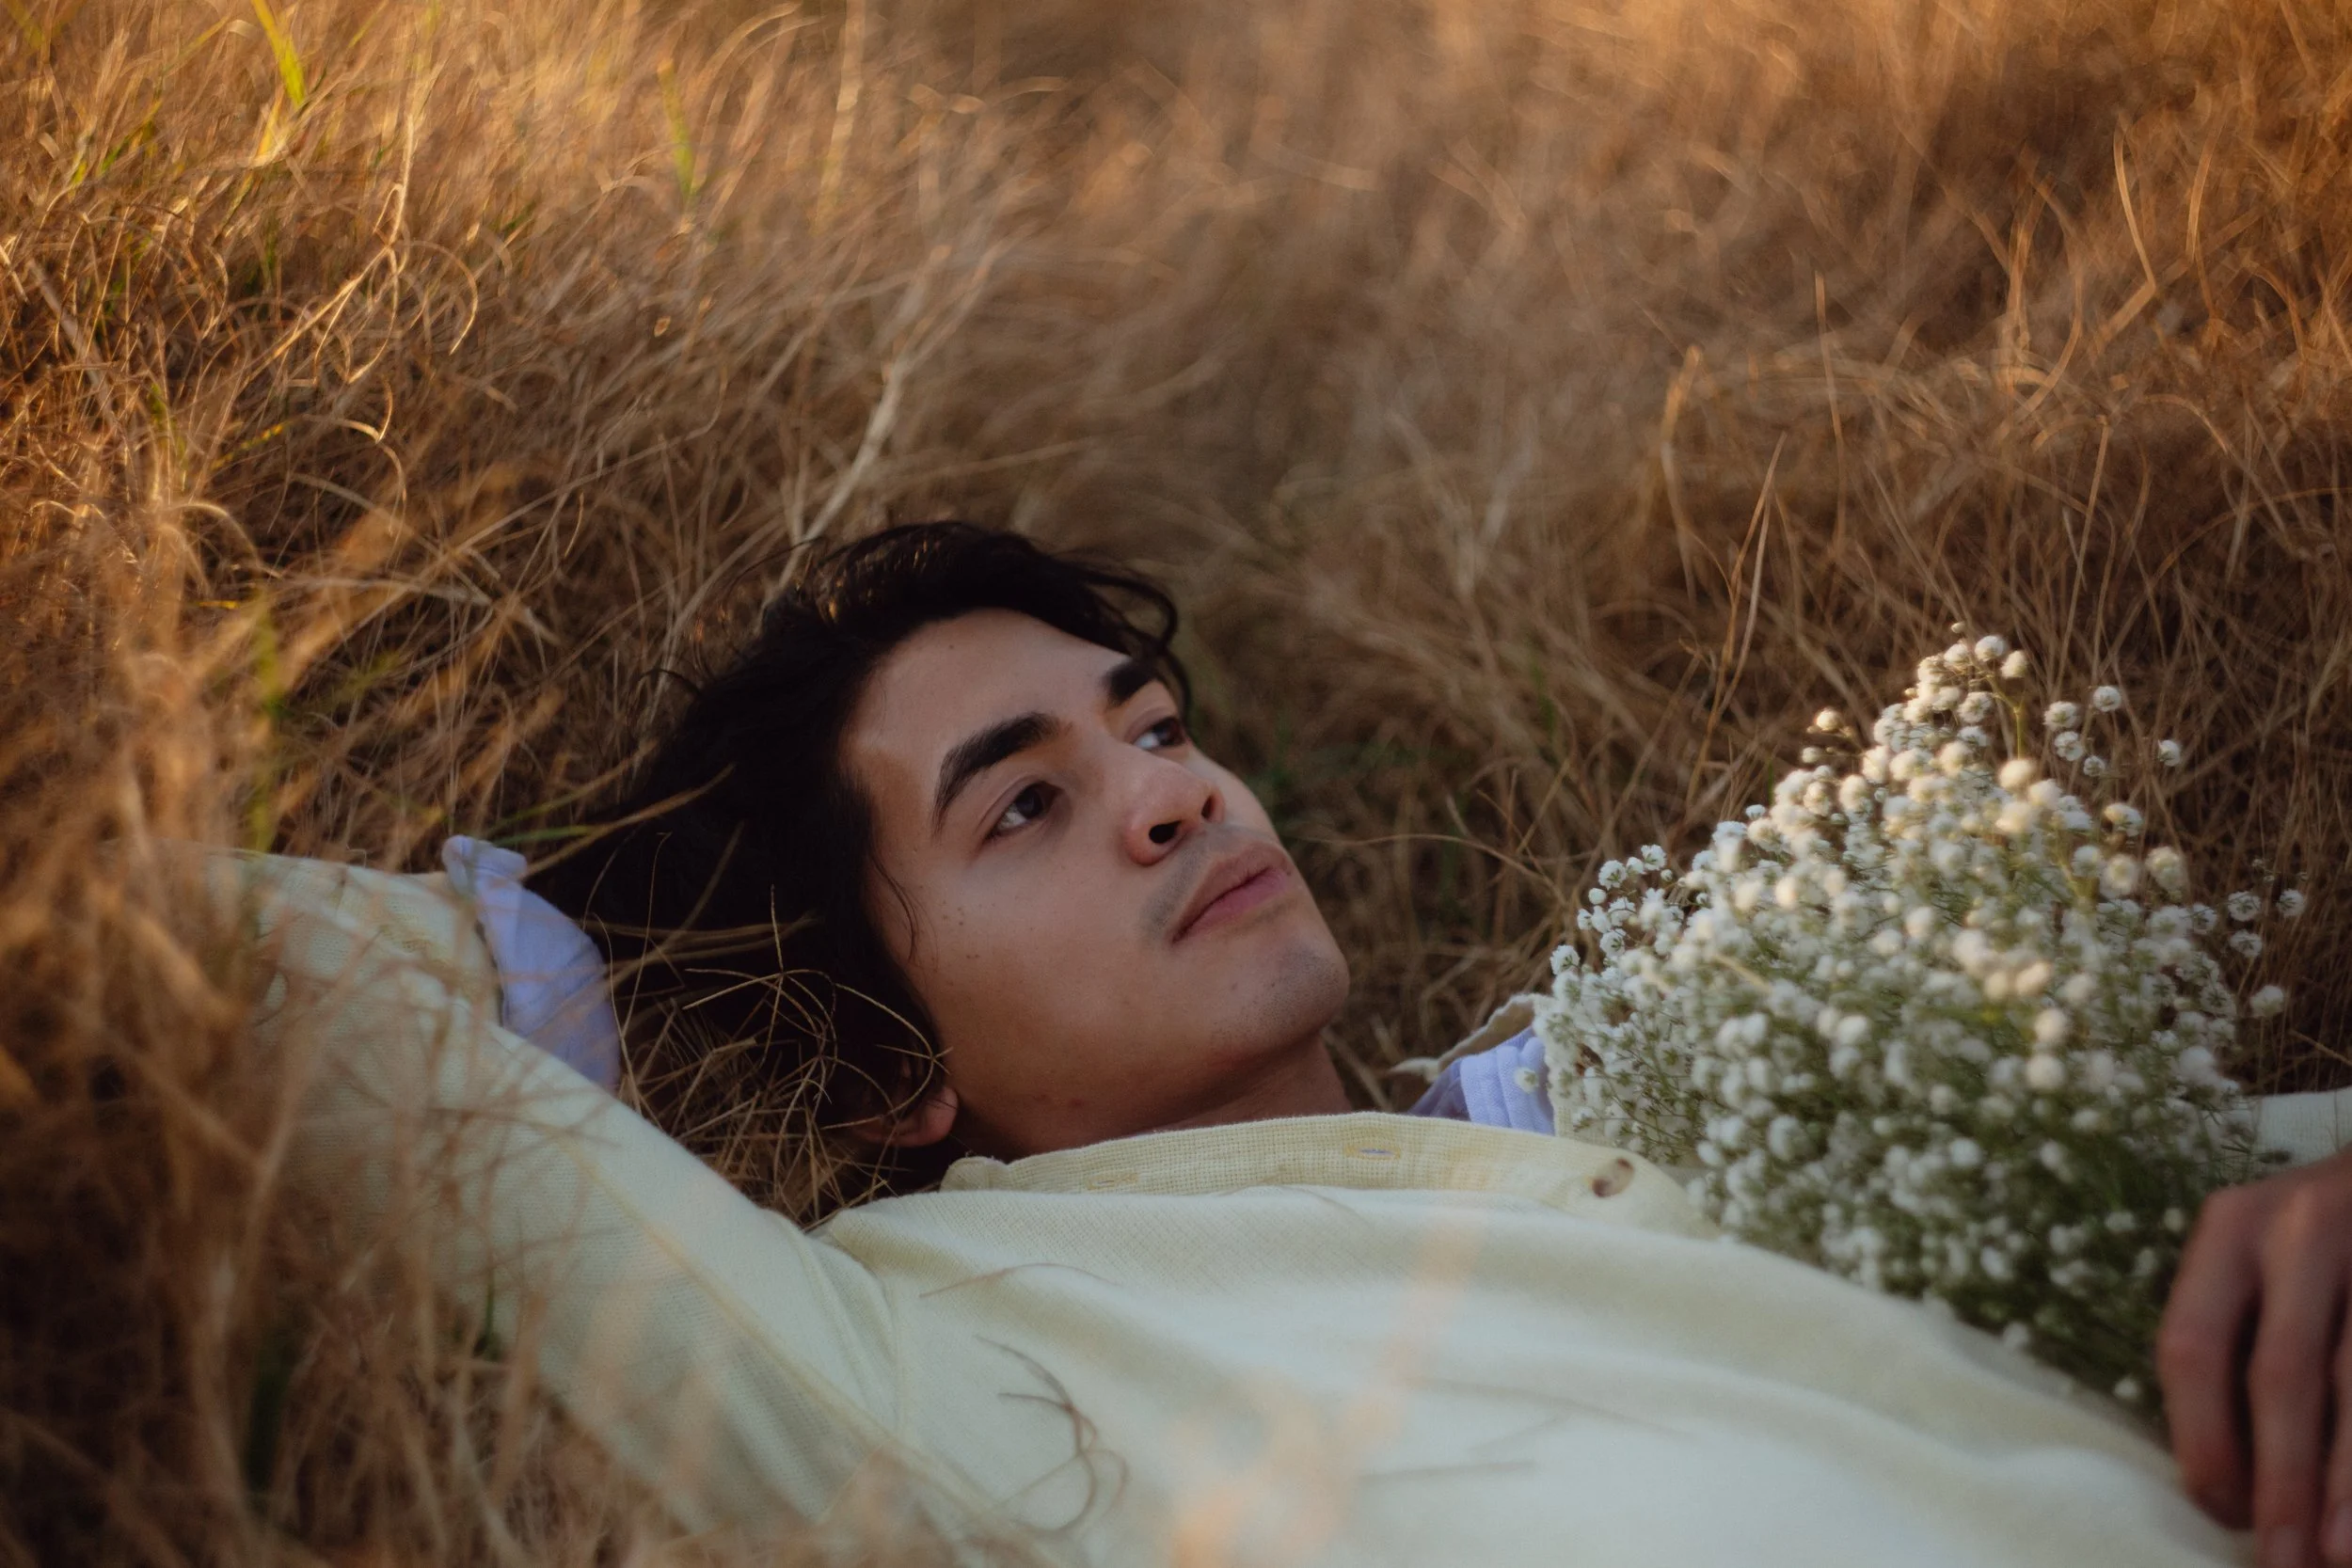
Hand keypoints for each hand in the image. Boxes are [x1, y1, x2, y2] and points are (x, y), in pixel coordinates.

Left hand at [2160, 1146, 2351, 1566]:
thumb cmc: (2318, 1237)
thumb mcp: (2261, 1258)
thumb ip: (2236, 1339)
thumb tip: (2228, 1481)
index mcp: (2230, 1228)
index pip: (2193, 1345)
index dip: (2202, 1440)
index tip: (2221, 1513)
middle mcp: (2301, 1228)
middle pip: (2284, 1374)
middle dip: (2282, 1480)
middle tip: (2283, 1560)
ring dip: (2350, 1479)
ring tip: (2339, 1552)